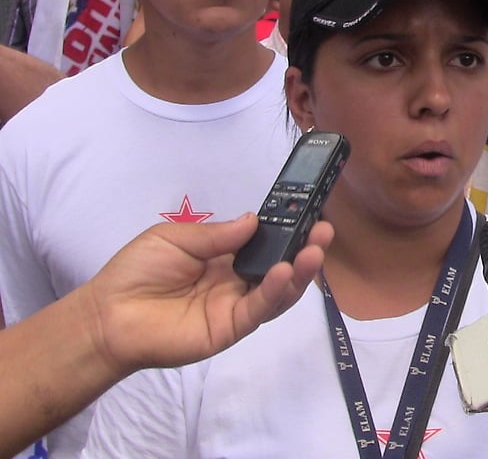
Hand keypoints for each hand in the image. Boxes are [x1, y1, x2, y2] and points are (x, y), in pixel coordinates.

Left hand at [83, 214, 332, 373]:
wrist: (108, 315)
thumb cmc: (136, 272)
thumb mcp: (176, 238)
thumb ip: (217, 234)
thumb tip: (254, 220)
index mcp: (224, 258)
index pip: (265, 244)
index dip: (286, 231)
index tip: (307, 213)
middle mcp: (236, 282)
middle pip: (280, 266)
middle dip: (305, 249)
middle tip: (324, 230)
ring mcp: (236, 307)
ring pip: (278, 290)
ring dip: (299, 272)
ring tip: (315, 251)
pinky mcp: (230, 328)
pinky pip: (258, 309)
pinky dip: (274, 291)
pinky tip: (283, 272)